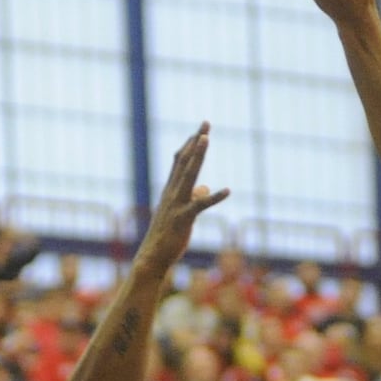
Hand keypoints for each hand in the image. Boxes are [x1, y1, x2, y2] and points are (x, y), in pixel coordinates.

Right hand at [139, 123, 228, 268]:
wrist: (153, 257)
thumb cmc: (168, 235)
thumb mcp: (182, 212)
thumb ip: (193, 197)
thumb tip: (205, 187)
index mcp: (171, 190)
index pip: (180, 161)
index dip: (190, 144)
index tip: (201, 129)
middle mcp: (172, 192)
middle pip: (184, 161)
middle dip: (196, 141)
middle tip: (206, 123)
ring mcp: (176, 204)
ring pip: (188, 175)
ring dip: (197, 156)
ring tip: (206, 139)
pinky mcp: (183, 218)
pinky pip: (200, 206)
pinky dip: (214, 197)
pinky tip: (228, 190)